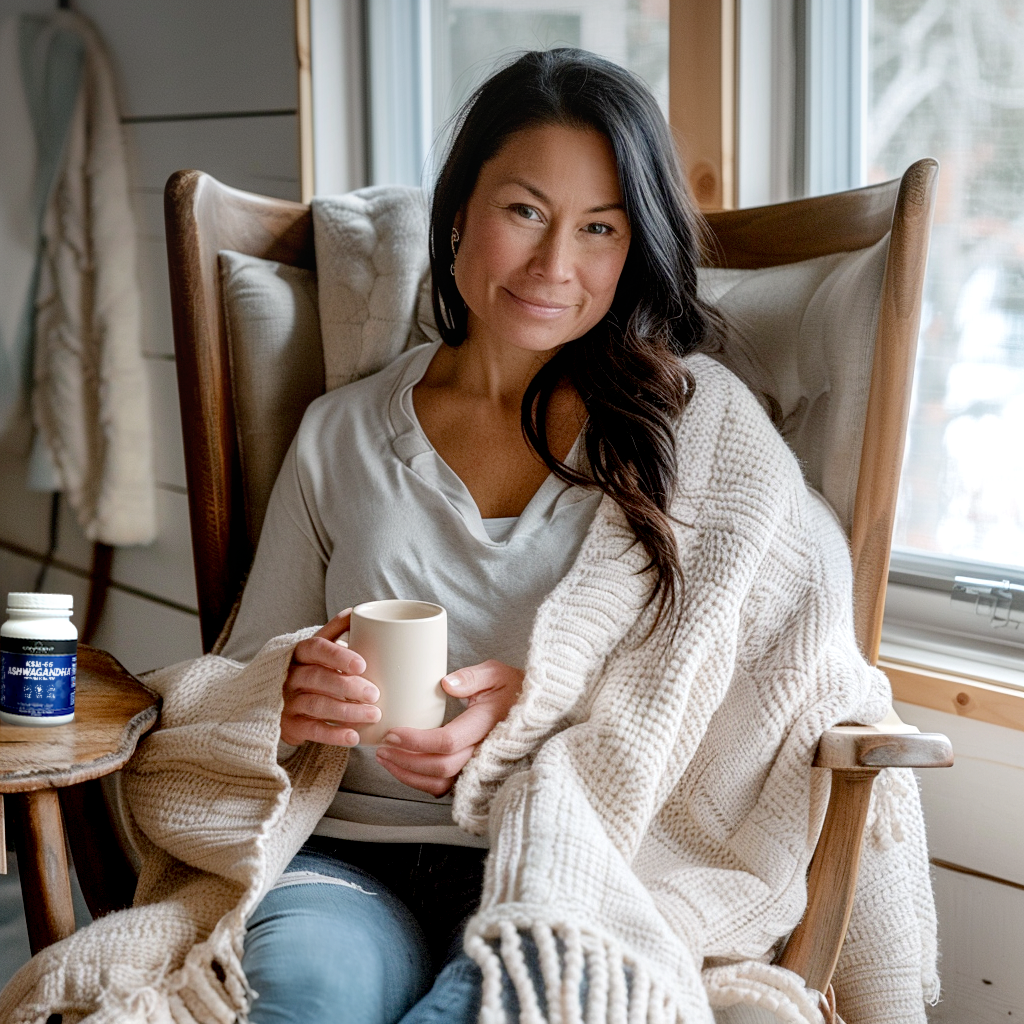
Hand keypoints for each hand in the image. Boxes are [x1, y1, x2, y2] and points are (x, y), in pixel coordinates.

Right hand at [281, 610, 380, 746]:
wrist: (277, 702)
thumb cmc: (309, 670)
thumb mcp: (317, 650)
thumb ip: (335, 631)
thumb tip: (358, 610)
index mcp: (299, 653)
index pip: (316, 648)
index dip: (338, 655)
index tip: (362, 664)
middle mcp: (290, 676)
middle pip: (318, 678)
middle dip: (348, 686)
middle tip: (375, 693)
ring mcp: (287, 702)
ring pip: (317, 705)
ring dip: (347, 711)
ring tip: (374, 714)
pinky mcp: (290, 726)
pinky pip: (312, 730)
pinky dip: (334, 734)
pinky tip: (354, 736)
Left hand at [375, 660, 523, 795]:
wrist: (536, 711)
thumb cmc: (513, 688)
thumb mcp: (496, 673)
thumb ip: (472, 677)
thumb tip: (446, 683)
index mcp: (486, 724)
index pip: (447, 742)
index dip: (416, 741)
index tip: (393, 732)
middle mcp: (484, 750)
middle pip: (441, 768)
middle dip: (406, 761)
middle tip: (382, 747)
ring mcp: (480, 765)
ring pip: (441, 784)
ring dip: (409, 776)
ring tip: (386, 760)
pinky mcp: (475, 771)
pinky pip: (445, 786)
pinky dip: (421, 782)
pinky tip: (404, 767)